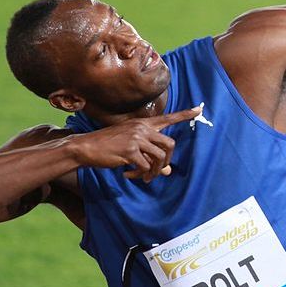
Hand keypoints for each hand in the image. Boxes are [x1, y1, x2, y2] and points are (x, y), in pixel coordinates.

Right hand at [71, 106, 201, 182]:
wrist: (86, 147)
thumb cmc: (109, 147)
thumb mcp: (130, 147)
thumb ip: (149, 155)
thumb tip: (167, 171)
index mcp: (143, 124)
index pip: (168, 118)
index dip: (185, 115)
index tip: (199, 109)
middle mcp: (142, 128)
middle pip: (169, 144)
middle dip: (166, 161)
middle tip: (157, 171)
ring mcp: (136, 139)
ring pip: (159, 158)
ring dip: (154, 172)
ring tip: (143, 177)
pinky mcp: (130, 151)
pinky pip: (145, 167)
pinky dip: (140, 175)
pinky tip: (128, 175)